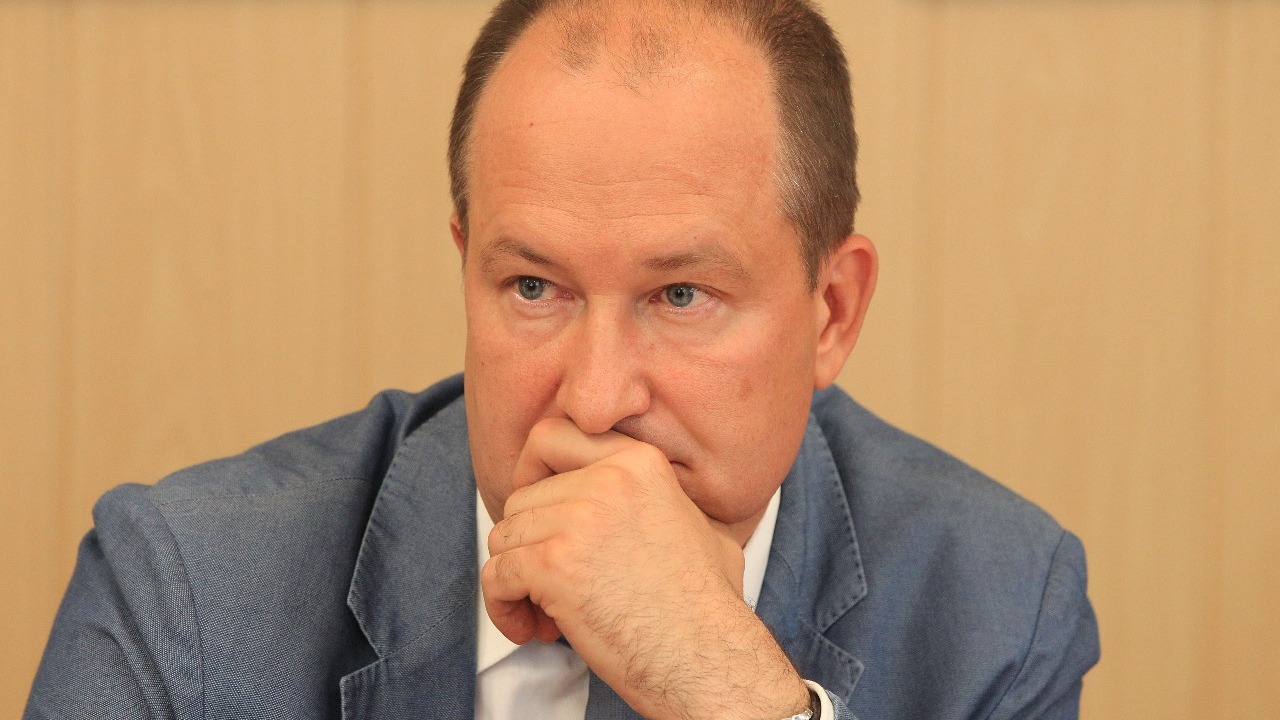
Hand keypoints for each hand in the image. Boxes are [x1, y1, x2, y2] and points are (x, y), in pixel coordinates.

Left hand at [481, 417, 809, 719]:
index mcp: (638, 461)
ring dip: (514, 578)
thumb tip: (665, 501)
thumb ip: (667, 501)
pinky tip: (531, 628)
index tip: (538, 512)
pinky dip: (503, 606)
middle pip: (521, 496)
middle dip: (524, 542)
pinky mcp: (555, 565)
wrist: (708, 657)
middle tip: (546, 581)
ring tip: (543, 612)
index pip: (550, 436)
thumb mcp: (700, 525)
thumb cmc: (707, 606)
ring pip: (504, 537)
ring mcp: (579, 519)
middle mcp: (608, 478)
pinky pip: (497, 576)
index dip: (530, 473)